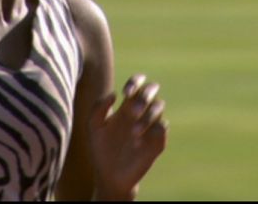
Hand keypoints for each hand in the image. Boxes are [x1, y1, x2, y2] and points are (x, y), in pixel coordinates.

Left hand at [89, 74, 167, 200]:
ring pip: (159, 105)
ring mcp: (150, 125)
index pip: (136, 83)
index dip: (135, 81)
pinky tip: (139, 142)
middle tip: (131, 111)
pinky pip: (163, 127)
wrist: (109, 175)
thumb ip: (98, 108)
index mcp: (125, 105)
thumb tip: (115, 94)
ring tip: (134, 132)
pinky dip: (154, 130)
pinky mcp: (158, 140)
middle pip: (151, 89)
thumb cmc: (100, 148)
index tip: (126, 92)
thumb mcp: (94, 127)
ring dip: (148, 114)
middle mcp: (140, 112)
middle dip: (144, 95)